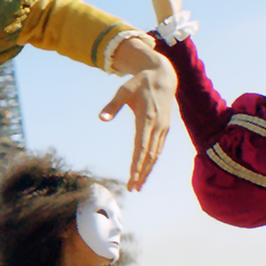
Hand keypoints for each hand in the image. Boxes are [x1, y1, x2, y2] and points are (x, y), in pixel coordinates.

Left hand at [100, 37, 175, 190]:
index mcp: (146, 118)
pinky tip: (145, 171)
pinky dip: (152, 161)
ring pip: (155, 154)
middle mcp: (157, 126)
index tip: (132, 178)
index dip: (137, 164)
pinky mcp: (165, 128)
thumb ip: (112, 105)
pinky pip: (158, 148)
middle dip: (142, 173)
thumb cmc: (140, 83)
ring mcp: (163, 128)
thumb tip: (101, 118)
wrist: (164, 76)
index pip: (141, 147)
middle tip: (132, 189)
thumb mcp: (123, 90)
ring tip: (138, 185)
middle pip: (149, 155)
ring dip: (147, 170)